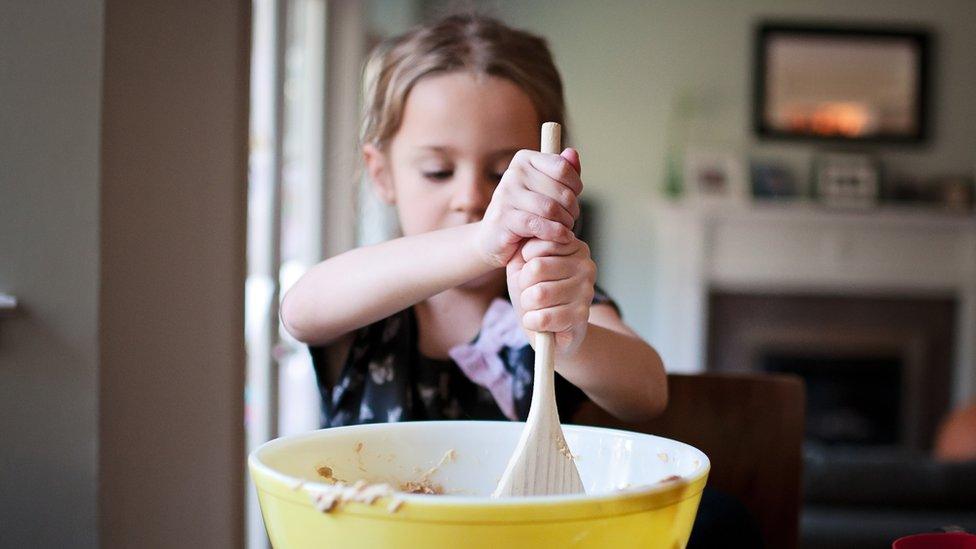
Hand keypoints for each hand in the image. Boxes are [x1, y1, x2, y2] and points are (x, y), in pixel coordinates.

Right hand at [476, 148, 582, 266]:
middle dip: (572, 209)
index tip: (573, 199)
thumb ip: (562, 172)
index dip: (575, 186)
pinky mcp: (503, 217)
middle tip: (570, 219)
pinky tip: (561, 237)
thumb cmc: (524, 212)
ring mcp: (506, 195)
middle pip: (560, 190)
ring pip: (550, 208)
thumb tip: (572, 153)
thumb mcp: (546, 189)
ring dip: (565, 223)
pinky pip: (538, 224)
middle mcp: (513, 173)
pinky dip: (555, 233)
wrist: (494, 239)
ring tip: (566, 229)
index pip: (562, 167)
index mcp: (524, 160)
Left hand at [506, 236, 596, 356]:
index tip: (532, 275)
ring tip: (537, 308)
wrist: (551, 331)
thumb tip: (527, 240)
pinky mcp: (581, 316)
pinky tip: (539, 322)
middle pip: (535, 269)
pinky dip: (531, 322)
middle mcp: (586, 266)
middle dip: (523, 286)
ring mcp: (586, 291)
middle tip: (532, 294)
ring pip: (538, 294)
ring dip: (527, 305)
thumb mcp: (523, 266)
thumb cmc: (535, 293)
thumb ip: (523, 249)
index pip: (536, 246)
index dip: (523, 265)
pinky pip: (542, 318)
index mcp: (574, 248)